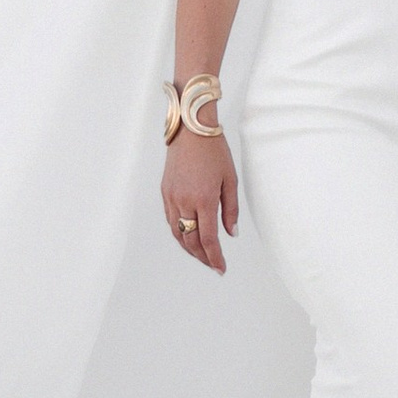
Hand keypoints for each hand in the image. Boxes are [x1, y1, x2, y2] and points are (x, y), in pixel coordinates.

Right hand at [162, 127, 237, 274]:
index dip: (215, 257)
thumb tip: (232, 233)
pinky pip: (171, 220)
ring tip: (202, 255)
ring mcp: (172, 197)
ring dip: (189, 248)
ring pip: (178, 234)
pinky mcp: (165, 192)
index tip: (221, 268)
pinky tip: (188, 236)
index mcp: (203, 199)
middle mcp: (184, 202)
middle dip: (203, 257)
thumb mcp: (230, 179)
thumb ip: (230, 209)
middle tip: (214, 265)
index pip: (208, 239)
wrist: (190, 129)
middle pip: (191, 241)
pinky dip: (180, 233)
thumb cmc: (214, 151)